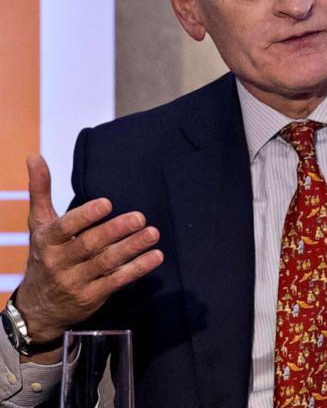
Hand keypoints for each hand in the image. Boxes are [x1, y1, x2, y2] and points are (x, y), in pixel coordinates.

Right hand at [14, 154, 163, 351]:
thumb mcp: (39, 225)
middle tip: (140, 217)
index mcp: (48, 241)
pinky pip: (117, 281)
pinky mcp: (92, 296)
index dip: (85, 216)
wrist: (38, 307)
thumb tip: (34, 156)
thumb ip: (40, 191)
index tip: (107, 203)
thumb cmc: (45, 255)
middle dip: (115, 231)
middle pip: (89, 245)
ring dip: (132, 248)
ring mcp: (76, 281)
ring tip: (153, 233)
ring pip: (106, 263)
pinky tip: (155, 256)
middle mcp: (60, 262)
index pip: (65, 227)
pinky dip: (137, 269)